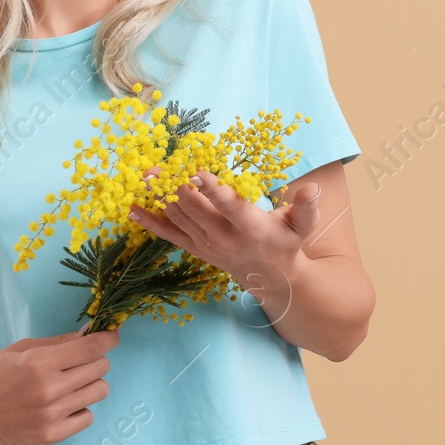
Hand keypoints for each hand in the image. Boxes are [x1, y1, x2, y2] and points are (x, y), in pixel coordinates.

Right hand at [0, 325, 119, 444]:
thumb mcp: (21, 349)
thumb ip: (59, 342)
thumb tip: (92, 332)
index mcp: (39, 362)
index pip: (92, 348)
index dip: (108, 338)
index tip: (112, 335)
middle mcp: (48, 389)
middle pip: (100, 368)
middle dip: (96, 359)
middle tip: (79, 361)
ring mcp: (51, 415)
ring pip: (99, 391)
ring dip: (90, 383)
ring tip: (70, 383)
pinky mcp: (51, 435)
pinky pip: (88, 417)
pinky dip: (80, 408)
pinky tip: (63, 404)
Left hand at [128, 167, 320, 304]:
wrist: (271, 277)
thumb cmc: (287, 242)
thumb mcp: (303, 225)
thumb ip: (307, 207)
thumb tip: (312, 188)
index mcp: (250, 226)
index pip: (229, 206)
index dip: (213, 189)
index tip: (197, 171)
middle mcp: (225, 236)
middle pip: (195, 209)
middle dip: (176, 187)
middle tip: (159, 167)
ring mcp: (207, 244)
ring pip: (179, 218)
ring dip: (161, 197)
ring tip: (147, 176)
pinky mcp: (196, 248)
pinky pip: (168, 235)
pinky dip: (149, 222)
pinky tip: (132, 209)